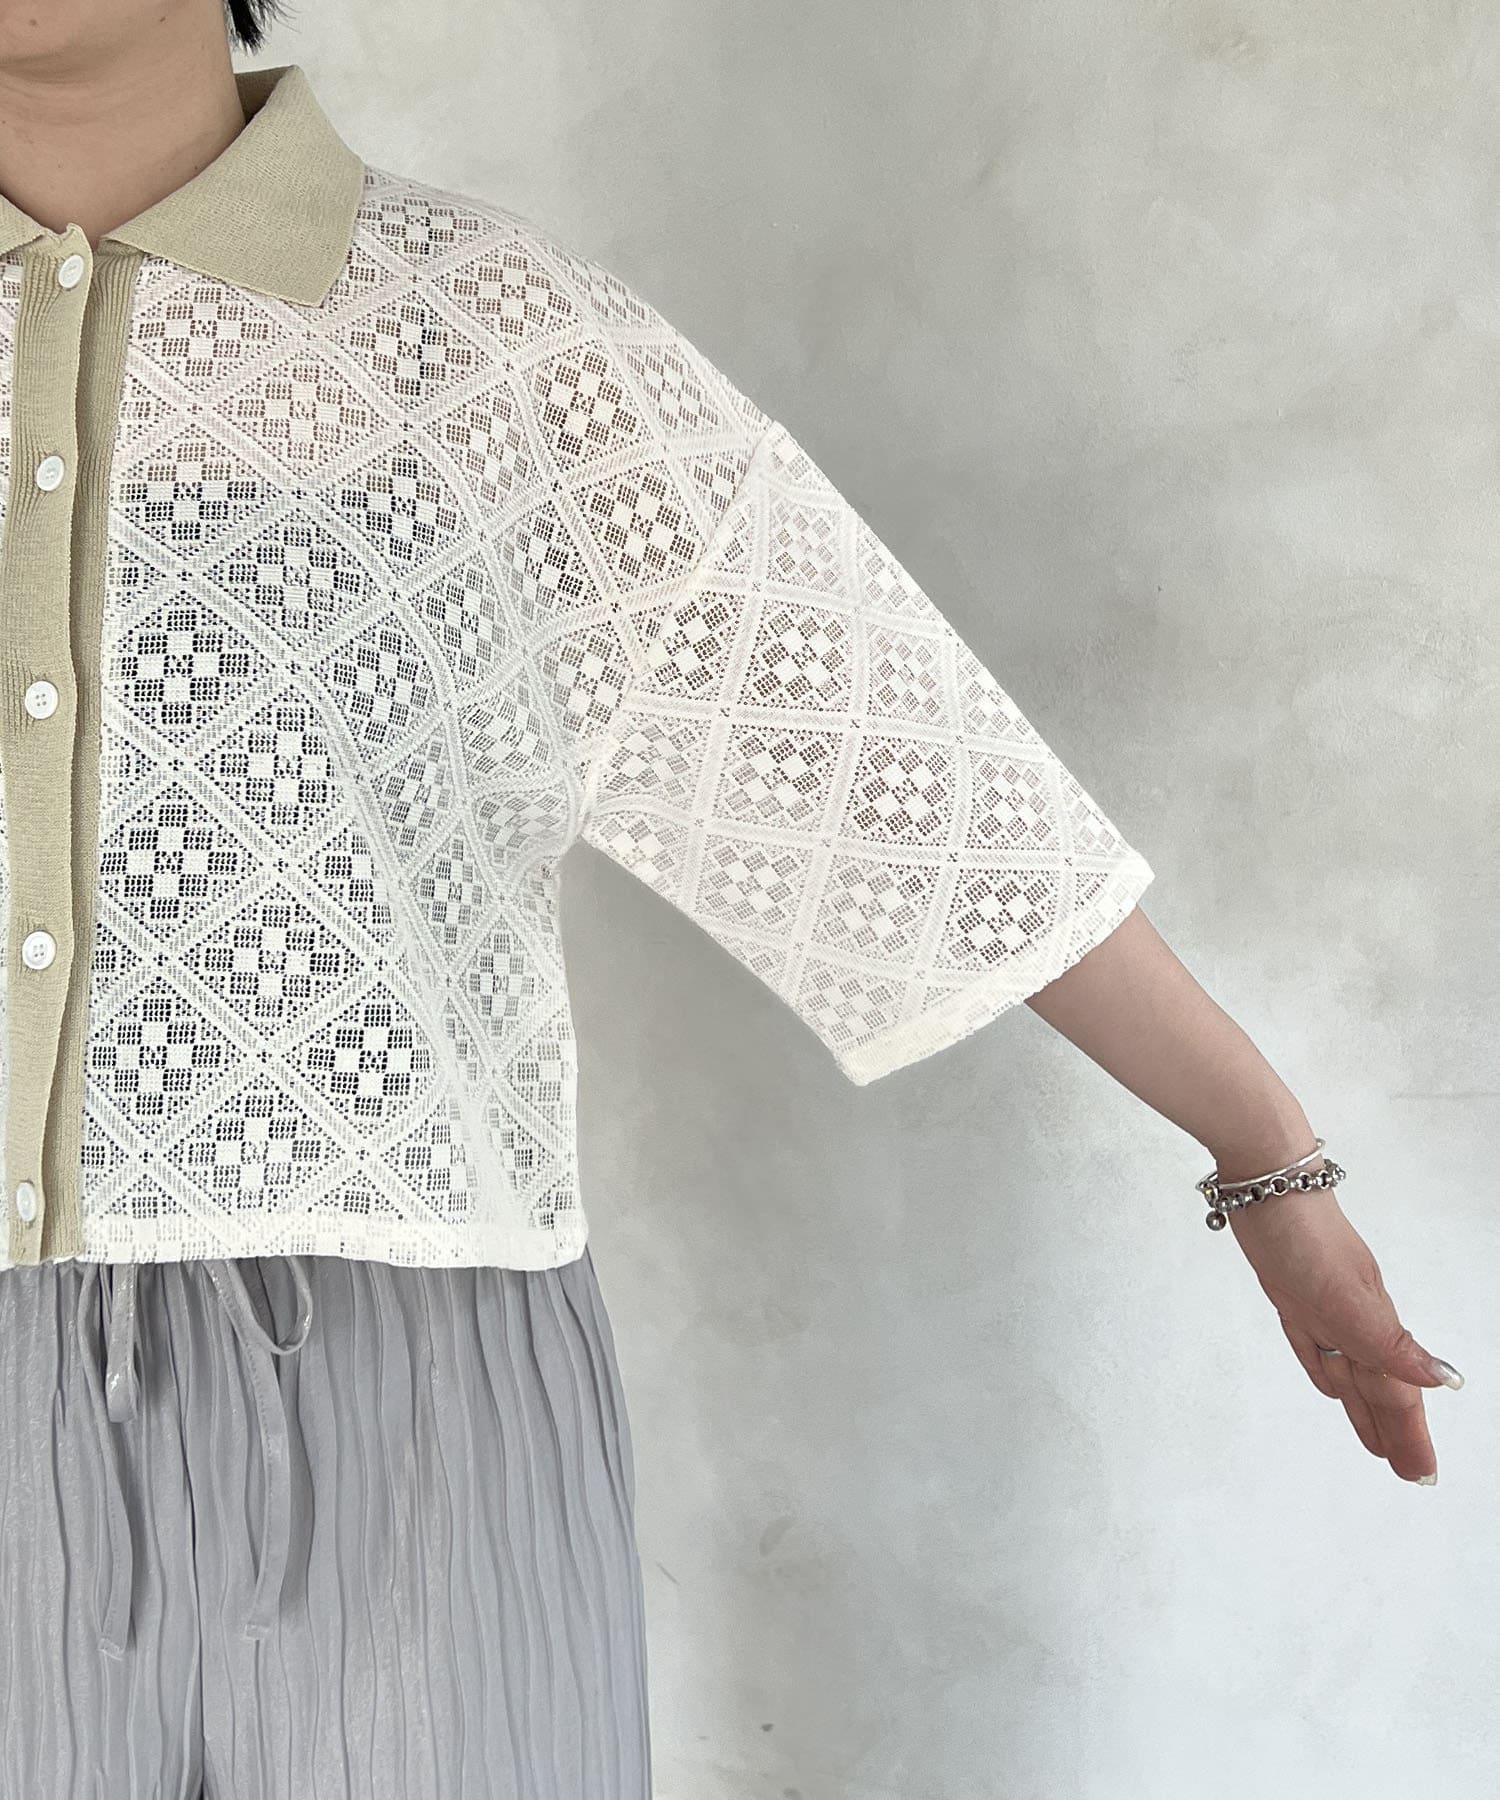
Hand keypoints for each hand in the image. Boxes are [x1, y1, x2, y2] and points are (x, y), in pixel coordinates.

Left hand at [1226, 1185, 1462, 1484]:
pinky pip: (1314, 1343)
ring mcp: (1324, 1304)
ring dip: (1364, 1406)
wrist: (1267, 1180)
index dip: (1408, 1434)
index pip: (1395, 1393)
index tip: (1421, 1473)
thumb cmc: (1304, 1233)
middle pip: (1377, 1388)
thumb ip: (1389, 1340)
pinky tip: (1329, 1381)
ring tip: (1377, 1441)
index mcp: (1370, 1325)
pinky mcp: (1293, 1291)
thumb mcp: (1347, 1295)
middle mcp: (1352, 1318)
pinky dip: (1326, 1366)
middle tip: (1411, 1472)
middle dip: (1395, 1431)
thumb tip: (1443, 1380)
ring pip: (1349, 1370)